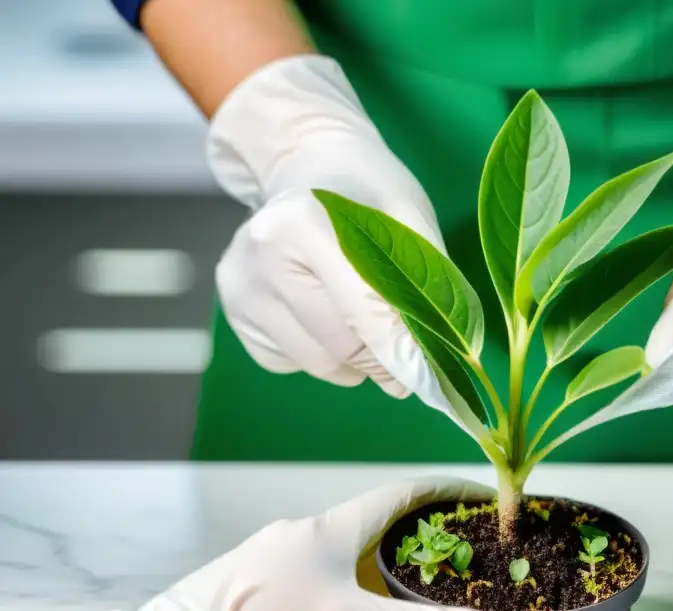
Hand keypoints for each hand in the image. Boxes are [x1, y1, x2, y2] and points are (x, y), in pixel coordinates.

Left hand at [79, 478, 555, 610]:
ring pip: (332, 574)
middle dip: (412, 552)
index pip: (401, 497)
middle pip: (367, 536)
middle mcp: (289, 545)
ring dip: (368, 591)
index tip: (479, 502)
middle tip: (450, 577)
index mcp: (325, 534)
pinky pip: (299, 605)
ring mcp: (258, 578)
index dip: (447, 498)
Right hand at [209, 55, 439, 396]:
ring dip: (352, 360)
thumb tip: (426, 367)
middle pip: (340, 348)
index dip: (404, 355)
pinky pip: (289, 362)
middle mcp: (264, 253)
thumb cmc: (368, 194)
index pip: (365, 315)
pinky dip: (318, 352)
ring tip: (362, 318)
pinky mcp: (234, 309)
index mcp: (309, 223)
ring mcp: (242, 283)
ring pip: (316, 363)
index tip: (431, 379)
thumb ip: (423, 291)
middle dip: (381, 359)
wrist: (308, 164)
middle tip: (405, 350)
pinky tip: (324, 310)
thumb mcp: (410, 224)